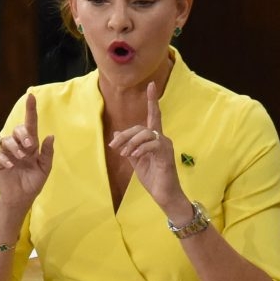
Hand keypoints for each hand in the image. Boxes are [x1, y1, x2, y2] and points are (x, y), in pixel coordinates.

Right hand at [0, 92, 54, 208]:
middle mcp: (18, 146)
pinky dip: (5, 158)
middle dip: (23, 134)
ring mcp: (7, 153)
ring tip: (21, 158)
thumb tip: (50, 136)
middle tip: (30, 146)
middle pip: (17, 129)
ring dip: (14, 146)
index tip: (31, 97)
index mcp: (31, 145)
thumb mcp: (45, 169)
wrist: (21, 198)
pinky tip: (12, 166)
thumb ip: (47, 153)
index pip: (30, 124)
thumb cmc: (33, 182)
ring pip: (5, 139)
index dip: (30, 110)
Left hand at [108, 84, 184, 212]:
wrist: (165, 195)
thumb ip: (127, 147)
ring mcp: (165, 146)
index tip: (151, 85)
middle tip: (113, 147)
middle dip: (125, 135)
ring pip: (146, 133)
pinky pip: (152, 144)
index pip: (153, 116)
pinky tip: (135, 156)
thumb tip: (116, 134)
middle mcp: (162, 139)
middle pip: (141, 127)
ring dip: (131, 143)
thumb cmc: (153, 179)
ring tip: (125, 154)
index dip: (152, 101)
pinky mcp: (166, 154)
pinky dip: (141, 149)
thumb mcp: (135, 161)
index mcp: (154, 139)